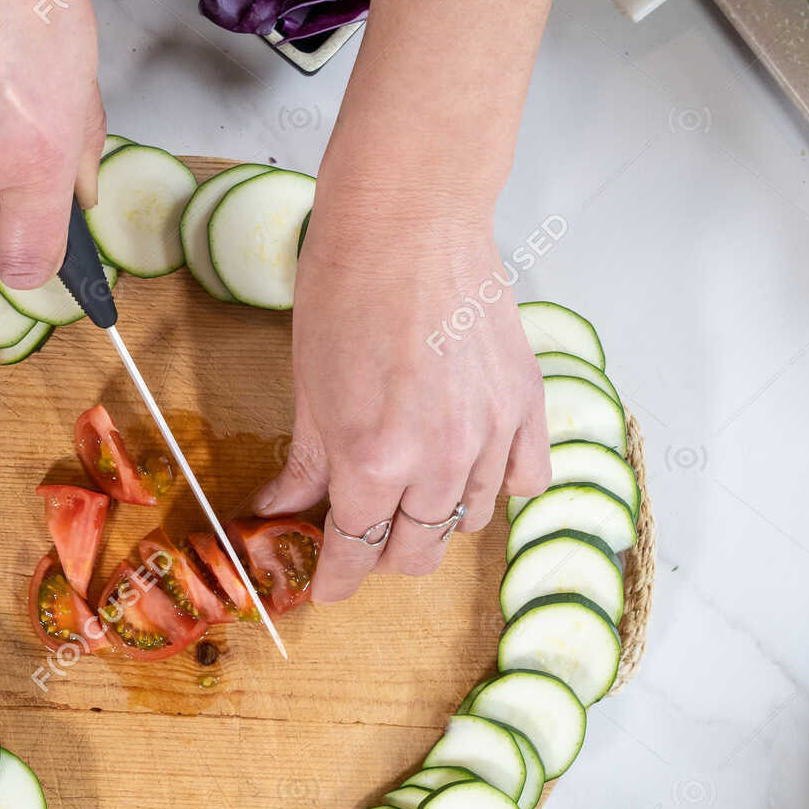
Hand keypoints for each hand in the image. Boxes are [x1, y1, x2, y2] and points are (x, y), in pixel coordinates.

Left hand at [253, 179, 551, 602]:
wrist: (410, 220)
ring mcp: (491, 435)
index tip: (326, 588)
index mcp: (373, 461)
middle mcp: (439, 461)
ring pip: (468, 521)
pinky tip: (471, 466)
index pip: (355, 552)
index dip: (336, 579)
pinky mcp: (526, 405)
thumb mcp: (308, 386)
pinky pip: (524, 479)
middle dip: (381, 557)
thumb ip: (306, 461)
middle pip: (415, 553)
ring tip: (409, 492)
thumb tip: (281, 508)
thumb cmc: (346, 290)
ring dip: (433, 520)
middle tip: (359, 535)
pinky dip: (499, 485)